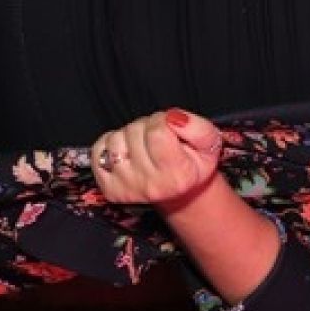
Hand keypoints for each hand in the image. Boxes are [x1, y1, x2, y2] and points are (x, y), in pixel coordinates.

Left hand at [90, 108, 223, 205]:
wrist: (180, 191)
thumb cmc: (195, 163)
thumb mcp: (211, 143)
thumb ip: (197, 127)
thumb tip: (172, 118)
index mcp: (178, 175)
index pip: (157, 132)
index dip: (162, 120)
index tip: (170, 125)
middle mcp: (151, 186)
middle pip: (135, 133)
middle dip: (147, 126)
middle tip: (159, 136)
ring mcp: (128, 189)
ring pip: (115, 140)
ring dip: (129, 134)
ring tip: (144, 144)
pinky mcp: (110, 189)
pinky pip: (98, 151)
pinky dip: (110, 144)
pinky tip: (128, 151)